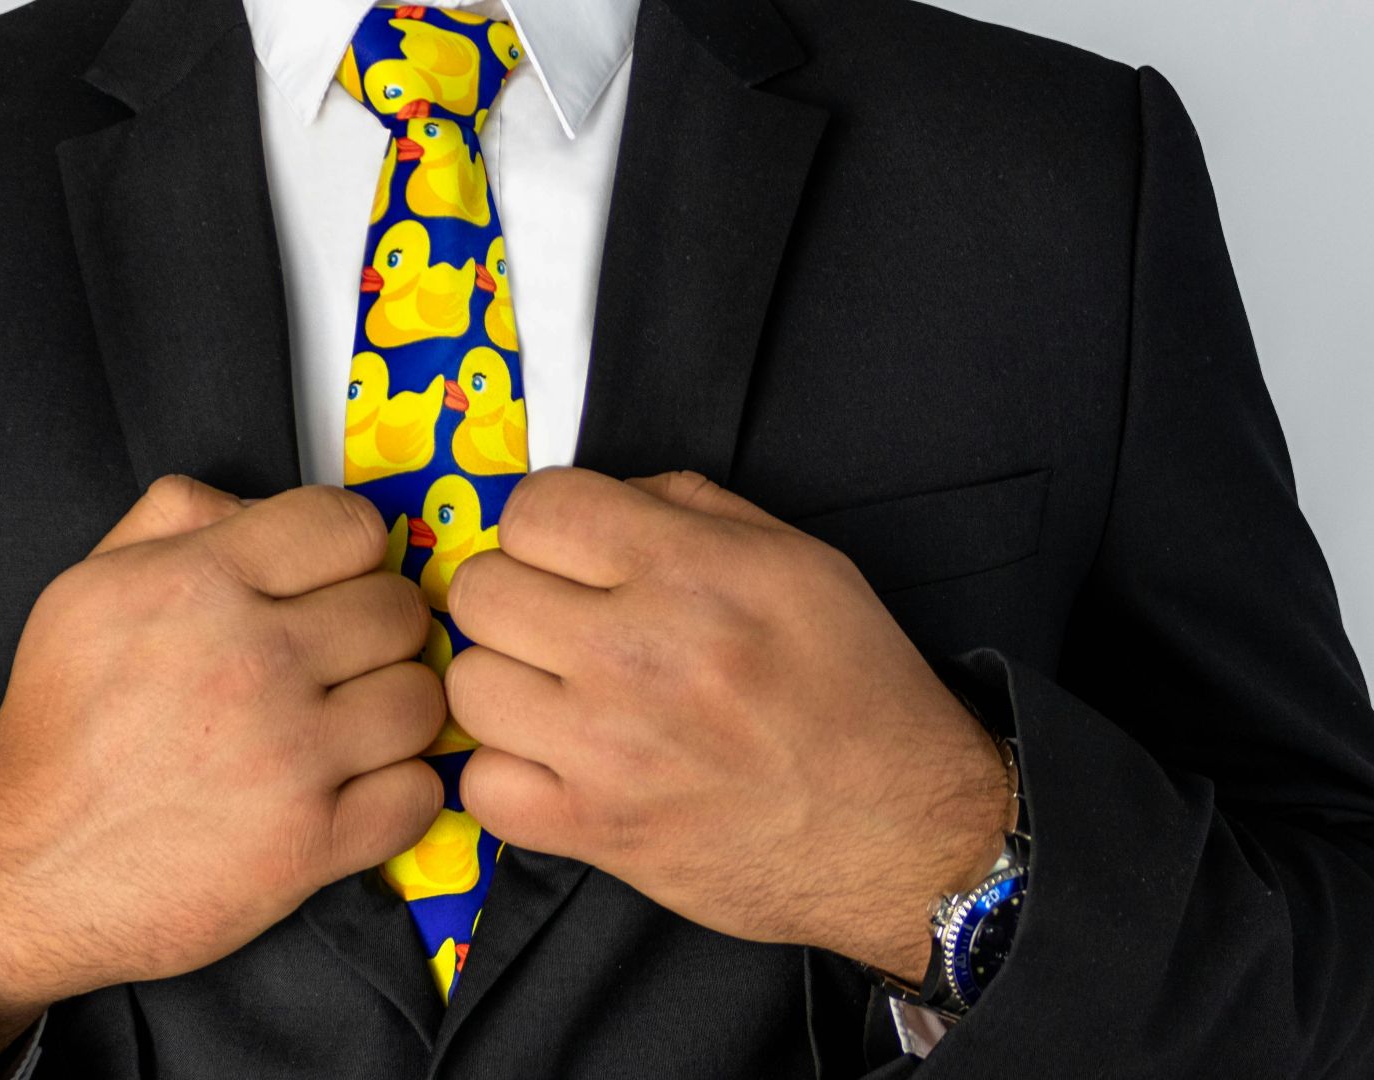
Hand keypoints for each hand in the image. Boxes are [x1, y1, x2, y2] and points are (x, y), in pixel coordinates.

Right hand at [0, 477, 446, 1061]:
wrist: (26, 869)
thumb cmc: (64, 728)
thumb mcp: (88, 587)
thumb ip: (178, 519)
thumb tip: (265, 509)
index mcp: (200, 583)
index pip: (349, 526)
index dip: (350, 553)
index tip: (333, 585)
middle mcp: (251, 661)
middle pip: (400, 611)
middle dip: (378, 632)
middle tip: (340, 663)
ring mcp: (288, 756)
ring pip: (423, 699)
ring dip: (395, 712)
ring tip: (347, 727)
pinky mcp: (309, 843)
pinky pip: (420, 793)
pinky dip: (398, 792)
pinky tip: (353, 788)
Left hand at [444, 467, 1014, 982]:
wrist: (905, 832)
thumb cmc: (854, 690)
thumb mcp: (801, 561)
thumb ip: (691, 507)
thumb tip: (600, 500)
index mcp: (691, 571)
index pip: (536, 507)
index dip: (546, 525)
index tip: (569, 554)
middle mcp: (638, 652)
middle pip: (481, 589)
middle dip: (514, 596)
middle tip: (557, 625)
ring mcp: (606, 748)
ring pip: (467, 684)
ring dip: (505, 684)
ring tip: (557, 696)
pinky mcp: (594, 830)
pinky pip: (480, 784)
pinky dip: (507, 776)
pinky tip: (555, 765)